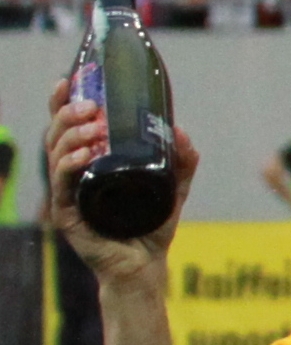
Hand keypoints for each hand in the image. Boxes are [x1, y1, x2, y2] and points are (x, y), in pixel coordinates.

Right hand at [43, 81, 197, 280]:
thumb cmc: (151, 226)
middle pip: (56, 134)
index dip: (65, 101)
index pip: (70, 126)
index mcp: (90, 163)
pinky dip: (69, 166)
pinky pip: (62, 184)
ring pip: (56, 155)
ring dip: (71, 136)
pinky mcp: (67, 214)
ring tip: (94, 128)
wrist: (146, 266)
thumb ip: (181, 161)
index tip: (71, 78)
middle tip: (89, 105)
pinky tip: (82, 155)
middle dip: (68, 113)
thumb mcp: (173, 188)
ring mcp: (67, 193)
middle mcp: (73, 174)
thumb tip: (180, 130)